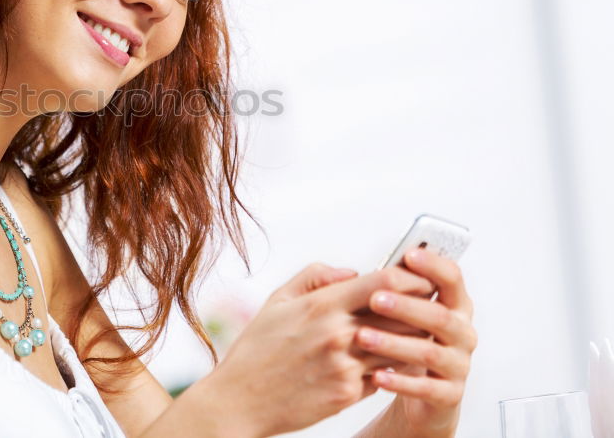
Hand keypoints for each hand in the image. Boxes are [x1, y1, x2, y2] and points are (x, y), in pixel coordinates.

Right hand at [208, 262, 435, 436]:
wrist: (241, 399)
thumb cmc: (257, 348)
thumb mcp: (278, 300)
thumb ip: (316, 276)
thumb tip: (353, 272)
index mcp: (322, 305)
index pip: (385, 282)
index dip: (410, 277)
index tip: (419, 277)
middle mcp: (339, 334)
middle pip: (403, 315)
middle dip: (420, 309)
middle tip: (429, 304)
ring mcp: (346, 367)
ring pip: (400, 348)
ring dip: (411, 340)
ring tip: (417, 333)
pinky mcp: (348, 394)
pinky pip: (384, 376)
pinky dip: (391, 367)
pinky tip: (391, 361)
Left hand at [354, 248, 477, 436]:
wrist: (422, 396)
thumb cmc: (409, 343)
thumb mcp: (405, 314)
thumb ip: (395, 289)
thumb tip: (373, 269)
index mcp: (454, 306)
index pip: (452, 279)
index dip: (433, 265)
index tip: (409, 255)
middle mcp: (461, 334)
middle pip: (440, 316)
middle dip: (406, 306)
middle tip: (375, 299)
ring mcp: (458, 365)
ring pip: (429, 352)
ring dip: (394, 343)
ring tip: (363, 337)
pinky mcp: (449, 395)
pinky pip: (425, 388)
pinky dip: (400, 382)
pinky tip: (377, 376)